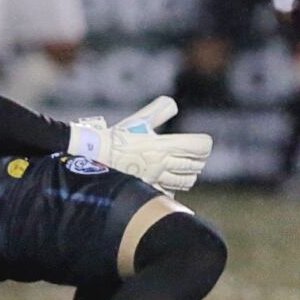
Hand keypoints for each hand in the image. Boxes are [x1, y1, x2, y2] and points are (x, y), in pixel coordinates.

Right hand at [69, 96, 213, 191]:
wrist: (95, 157)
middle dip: (198, 161)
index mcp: (162, 145)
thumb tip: (174, 105)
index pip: (198, 147)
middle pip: (194, 166)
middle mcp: (162, 163)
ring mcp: (156, 179)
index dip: (204, 145)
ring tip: (184, 170)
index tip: (203, 144)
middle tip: (195, 157)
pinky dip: (173, 190)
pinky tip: (169, 184)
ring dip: (189, 175)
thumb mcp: (139, 119)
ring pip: (185, 182)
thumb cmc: (117, 137)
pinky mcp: (148, 189)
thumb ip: (158, 110)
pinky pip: (169, 195)